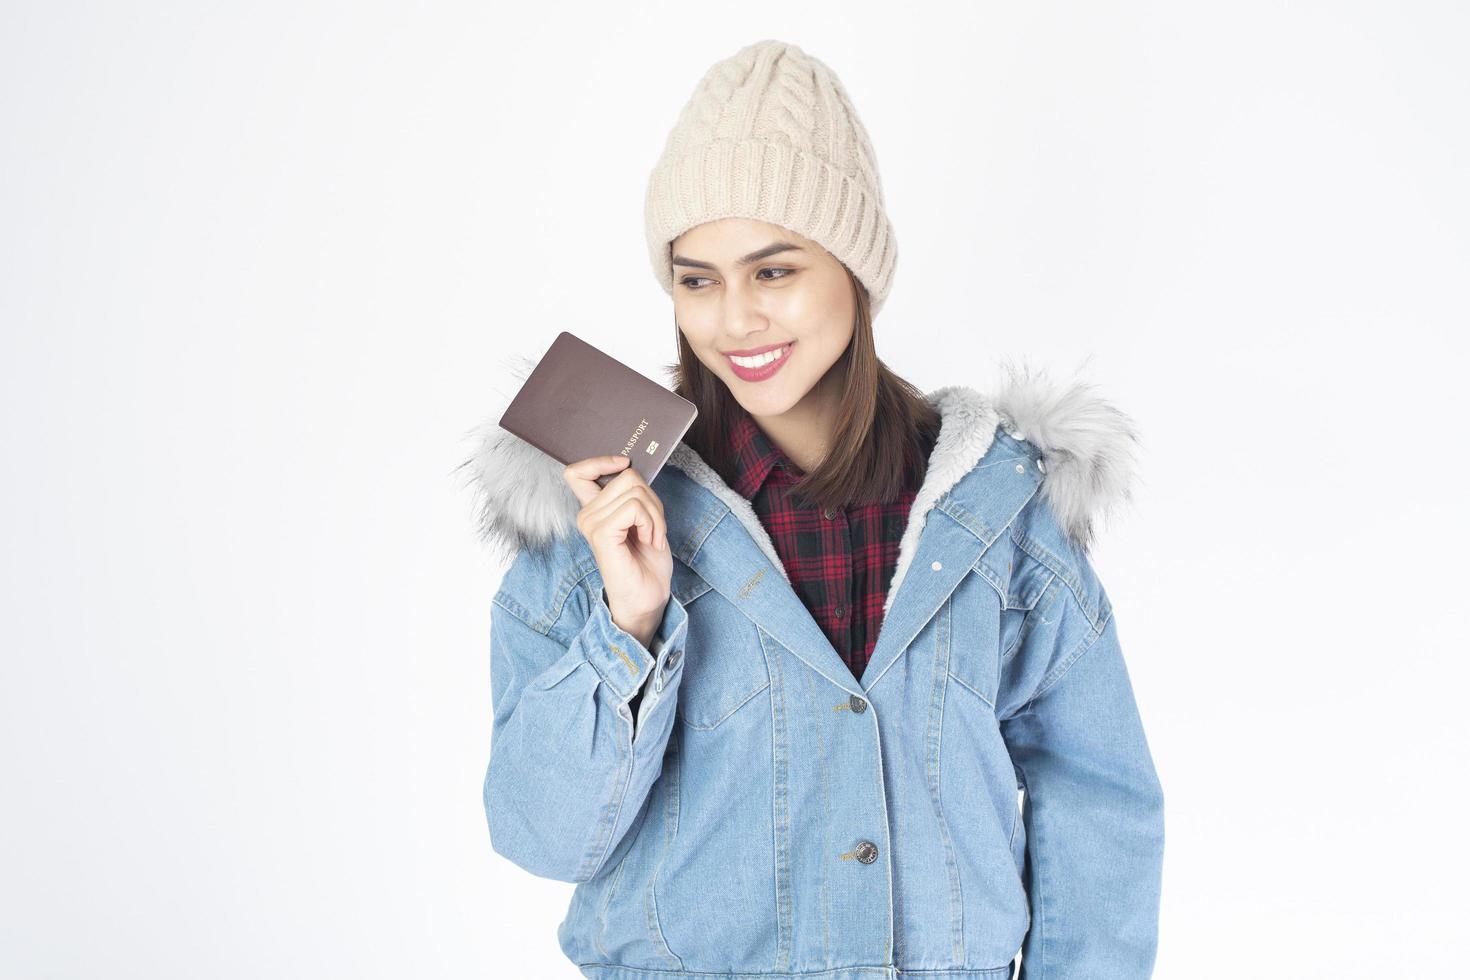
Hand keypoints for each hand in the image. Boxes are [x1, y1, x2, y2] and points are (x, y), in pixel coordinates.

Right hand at [562, 455, 670, 648]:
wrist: (647, 599)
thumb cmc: (646, 562)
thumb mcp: (644, 519)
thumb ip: (633, 494)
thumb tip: (632, 468)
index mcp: (594, 510)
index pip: (577, 471)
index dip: (602, 460)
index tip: (624, 464)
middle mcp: (587, 515)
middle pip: (627, 476)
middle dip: (652, 499)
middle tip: (653, 526)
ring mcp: (591, 524)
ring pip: (635, 491)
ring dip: (655, 514)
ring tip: (652, 537)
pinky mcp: (601, 534)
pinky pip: (633, 507)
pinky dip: (651, 522)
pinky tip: (649, 541)